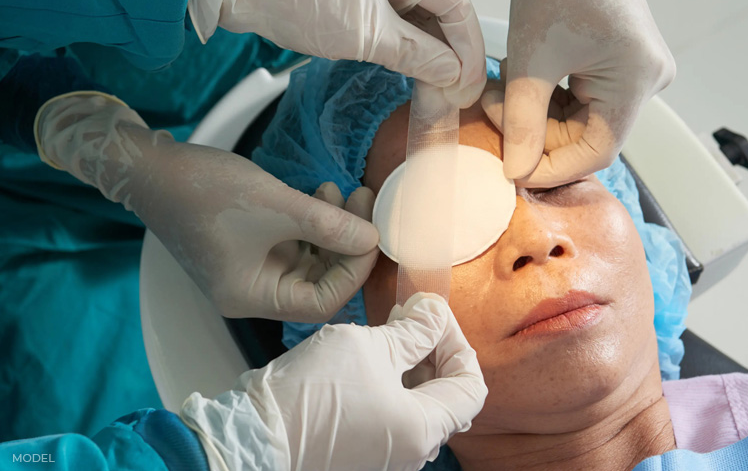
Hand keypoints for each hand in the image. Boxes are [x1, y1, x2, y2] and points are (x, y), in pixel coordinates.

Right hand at [34, 93, 378, 320]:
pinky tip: (321, 191)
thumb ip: (328, 225)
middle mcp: (252, 290)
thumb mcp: (275, 206)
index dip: (353, 271)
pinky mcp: (250, 243)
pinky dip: (313, 219)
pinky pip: (294, 240)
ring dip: (332, 226)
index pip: (320, 303)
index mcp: (251, 297)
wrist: (153, 168)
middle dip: (346, 242)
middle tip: (364, 202)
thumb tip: (373, 239)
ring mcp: (251, 266)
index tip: (371, 234)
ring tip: (341, 190)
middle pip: (318, 280)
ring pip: (309, 257)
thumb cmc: (206, 190)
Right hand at [180, 293, 487, 470]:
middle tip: (413, 315)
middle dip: (435, 348)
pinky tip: (373, 353)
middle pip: (447, 395)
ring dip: (414, 361)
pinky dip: (394, 381)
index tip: (434, 315)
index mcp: (422, 430)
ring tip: (392, 327)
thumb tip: (435, 314)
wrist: (256, 433)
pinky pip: (394, 412)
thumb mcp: (370, 346)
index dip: (457, 342)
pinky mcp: (363, 448)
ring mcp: (387, 454)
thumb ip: (414, 330)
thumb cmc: (312, 392)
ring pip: (419, 402)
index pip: (470, 385)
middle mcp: (411, 451)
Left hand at [189, 0, 485, 107]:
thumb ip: (416, 53)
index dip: (468, 44)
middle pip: (441, 10)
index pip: (454, 0)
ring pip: (421, 20)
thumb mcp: (365, 34)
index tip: (472, 80)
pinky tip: (419, 72)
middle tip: (460, 92)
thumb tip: (453, 73)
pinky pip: (398, 24)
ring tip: (442, 89)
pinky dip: (411, 49)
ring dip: (433, 54)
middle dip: (454, 52)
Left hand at [497, 0, 674, 185]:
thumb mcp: (531, 58)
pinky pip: (581, 95)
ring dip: (536, 110)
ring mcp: (636, 69)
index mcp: (636, 79)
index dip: (550, 166)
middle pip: (586, 133)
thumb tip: (515, 172)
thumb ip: (522, 120)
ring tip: (498, 87)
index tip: (509, 170)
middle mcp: (647, 80)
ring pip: (579, 116)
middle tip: (491, 108)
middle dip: (534, 129)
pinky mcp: (620, 59)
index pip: (597, 150)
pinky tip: (518, 76)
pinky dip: (546, 93)